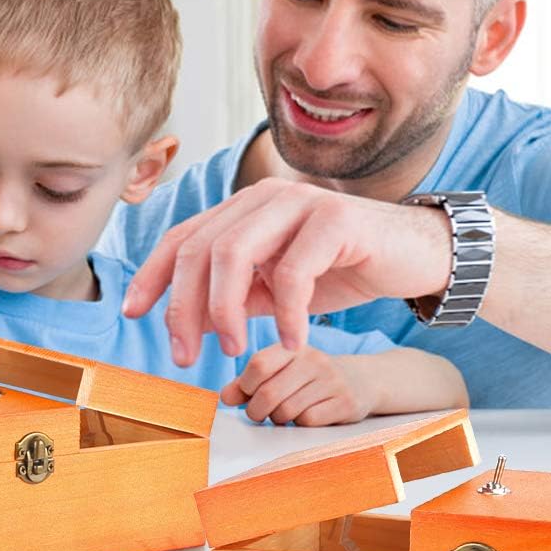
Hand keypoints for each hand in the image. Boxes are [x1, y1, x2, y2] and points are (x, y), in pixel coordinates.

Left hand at [122, 178, 453, 365]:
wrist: (418, 255)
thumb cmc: (346, 268)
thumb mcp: (279, 288)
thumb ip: (237, 297)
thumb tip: (188, 323)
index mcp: (246, 207)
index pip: (184, 237)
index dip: (153, 275)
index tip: (132, 313)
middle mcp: (266, 196)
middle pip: (201, 248)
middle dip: (183, 306)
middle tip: (185, 354)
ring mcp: (300, 202)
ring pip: (236, 253)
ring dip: (226, 309)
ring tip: (237, 349)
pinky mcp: (335, 219)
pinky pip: (294, 271)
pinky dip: (286, 313)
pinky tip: (292, 341)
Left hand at [222, 344, 372, 425]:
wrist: (361, 380)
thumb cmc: (310, 378)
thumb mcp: (282, 371)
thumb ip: (250, 382)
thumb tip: (225, 397)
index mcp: (293, 348)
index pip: (258, 364)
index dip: (245, 386)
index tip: (246, 395)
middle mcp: (314, 360)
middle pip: (269, 393)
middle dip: (257, 411)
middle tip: (260, 414)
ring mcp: (332, 381)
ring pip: (286, 411)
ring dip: (278, 420)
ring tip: (285, 414)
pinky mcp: (345, 402)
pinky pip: (308, 421)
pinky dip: (300, 425)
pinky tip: (306, 416)